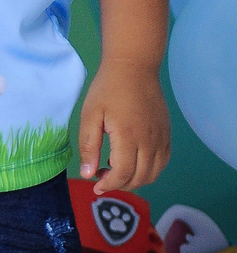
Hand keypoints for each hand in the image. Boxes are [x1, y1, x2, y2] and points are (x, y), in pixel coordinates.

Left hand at [78, 58, 170, 194]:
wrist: (134, 67)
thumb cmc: (107, 89)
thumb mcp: (90, 116)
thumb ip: (88, 146)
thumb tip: (87, 174)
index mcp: (128, 136)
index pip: (123, 174)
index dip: (109, 185)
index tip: (95, 185)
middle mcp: (149, 140)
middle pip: (140, 177)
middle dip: (120, 184)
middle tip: (102, 177)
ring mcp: (161, 137)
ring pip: (154, 172)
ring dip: (136, 180)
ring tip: (116, 170)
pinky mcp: (166, 133)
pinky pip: (163, 160)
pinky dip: (149, 169)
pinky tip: (133, 162)